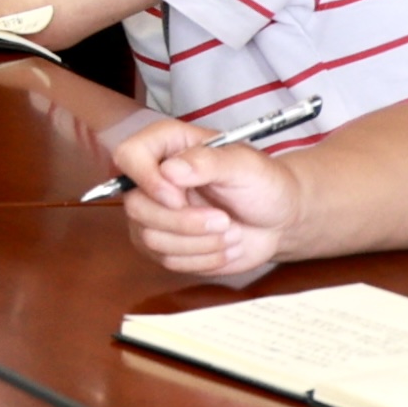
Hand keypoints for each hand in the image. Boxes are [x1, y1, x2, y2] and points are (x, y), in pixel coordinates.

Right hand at [105, 112, 302, 283]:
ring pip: (149, 237)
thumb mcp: (245, 165)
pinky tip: (224, 247)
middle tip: (223, 220)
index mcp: (167, 146)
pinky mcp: (165, 244)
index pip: (127, 157)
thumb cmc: (265, 184)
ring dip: (198, 242)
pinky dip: (202, 258)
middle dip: (183, 222)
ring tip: (230, 232)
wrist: (279, 220)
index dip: (147, 180)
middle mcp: (153, 178)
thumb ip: (208, 162)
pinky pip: (166, 260)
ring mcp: (155, 213)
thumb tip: (170, 170)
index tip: (178, 197)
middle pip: (135, 206)